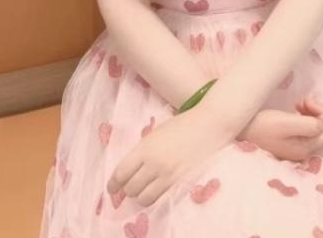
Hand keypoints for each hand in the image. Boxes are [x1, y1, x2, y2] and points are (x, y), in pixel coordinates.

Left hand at [106, 105, 230, 207]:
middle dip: (127, 189)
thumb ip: (143, 150)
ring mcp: (168, 175)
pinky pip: (160, 199)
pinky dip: (154, 199)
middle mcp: (154, 163)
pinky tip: (155, 193)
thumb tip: (131, 168)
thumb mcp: (157, 133)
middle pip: (130, 188)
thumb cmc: (183, 124)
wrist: (210, 123)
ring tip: (143, 190)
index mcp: (145, 147)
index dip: (113, 185)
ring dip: (140, 196)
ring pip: (143, 198)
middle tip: (129, 187)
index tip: (111, 189)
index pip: (120, 173)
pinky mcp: (181, 182)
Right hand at [237, 94, 322, 160]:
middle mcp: (303, 151)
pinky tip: (293, 110)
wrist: (240, 129)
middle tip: (303, 100)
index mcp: (305, 148)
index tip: (306, 101)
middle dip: (317, 112)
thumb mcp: (288, 123)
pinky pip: (304, 129)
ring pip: (314, 128)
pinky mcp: (287, 141)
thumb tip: (321, 124)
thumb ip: (310, 124)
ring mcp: (295, 147)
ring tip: (298, 103)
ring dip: (310, 113)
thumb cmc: (262, 126)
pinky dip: (302, 117)